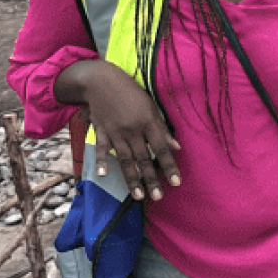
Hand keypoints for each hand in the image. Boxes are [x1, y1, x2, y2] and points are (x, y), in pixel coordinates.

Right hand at [55, 58, 181, 201]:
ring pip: (125, 159)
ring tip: (139, 196)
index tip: (176, 183)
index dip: (170, 166)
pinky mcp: (100, 131)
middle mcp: (133, 129)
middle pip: (144, 158)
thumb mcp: (151, 106)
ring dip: (132, 178)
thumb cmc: (131, 92)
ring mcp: (115, 131)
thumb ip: (163, 128)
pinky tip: (104, 175)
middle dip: (151, 179)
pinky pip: (101, 148)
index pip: (162, 148)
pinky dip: (101, 161)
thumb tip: (177, 147)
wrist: (101, 80)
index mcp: (148, 122)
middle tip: (157, 197)